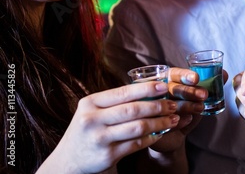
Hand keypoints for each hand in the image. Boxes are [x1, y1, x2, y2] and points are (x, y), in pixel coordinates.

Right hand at [37, 81, 178, 173]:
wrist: (68, 161)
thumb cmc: (88, 130)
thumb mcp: (93, 111)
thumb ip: (115, 102)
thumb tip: (150, 87)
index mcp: (90, 103)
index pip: (123, 92)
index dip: (146, 89)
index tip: (165, 86)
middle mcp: (92, 120)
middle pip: (133, 109)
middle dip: (157, 106)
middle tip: (173, 105)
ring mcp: (99, 138)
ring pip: (138, 127)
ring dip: (160, 122)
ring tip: (173, 119)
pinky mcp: (107, 156)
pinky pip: (136, 144)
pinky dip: (152, 137)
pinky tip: (161, 133)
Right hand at [148, 67, 208, 153]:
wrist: (173, 136)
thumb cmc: (185, 111)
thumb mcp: (198, 98)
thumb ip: (211, 85)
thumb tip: (226, 73)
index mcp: (167, 80)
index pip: (174, 73)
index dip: (185, 75)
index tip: (196, 78)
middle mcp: (157, 91)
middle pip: (172, 88)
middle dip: (189, 91)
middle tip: (204, 95)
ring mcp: (151, 107)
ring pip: (168, 103)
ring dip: (186, 105)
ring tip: (200, 108)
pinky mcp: (149, 123)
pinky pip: (164, 120)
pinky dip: (179, 120)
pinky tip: (188, 120)